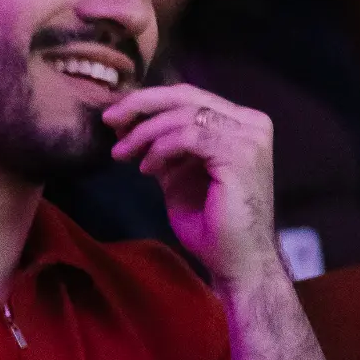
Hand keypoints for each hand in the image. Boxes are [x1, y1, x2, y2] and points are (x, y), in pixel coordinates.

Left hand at [104, 83, 279, 288]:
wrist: (238, 264)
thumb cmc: (212, 227)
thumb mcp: (180, 176)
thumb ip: (164, 146)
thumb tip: (129, 123)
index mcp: (241, 123)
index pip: (189, 96)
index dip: (148, 101)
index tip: (115, 118)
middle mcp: (251, 123)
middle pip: (186, 95)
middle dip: (140, 105)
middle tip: (109, 121)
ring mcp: (249, 137)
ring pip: (183, 115)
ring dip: (145, 133)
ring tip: (122, 155)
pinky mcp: (240, 154)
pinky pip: (188, 137)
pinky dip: (160, 149)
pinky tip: (146, 169)